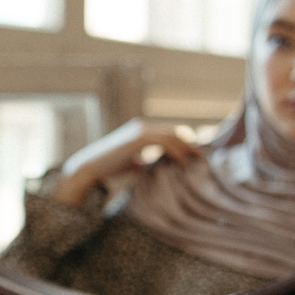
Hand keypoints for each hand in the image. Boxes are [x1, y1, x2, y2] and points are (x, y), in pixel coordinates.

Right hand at [50, 117, 200, 206]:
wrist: (91, 168)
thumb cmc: (109, 167)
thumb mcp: (131, 162)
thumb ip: (142, 161)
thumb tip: (149, 166)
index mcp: (141, 129)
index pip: (169, 132)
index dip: (185, 142)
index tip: (195, 155)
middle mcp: (142, 126)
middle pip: (175, 132)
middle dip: (191, 144)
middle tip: (203, 158)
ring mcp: (140, 131)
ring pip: (173, 137)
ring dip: (188, 149)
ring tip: (197, 161)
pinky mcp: (139, 139)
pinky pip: (165, 143)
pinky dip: (177, 153)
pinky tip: (183, 164)